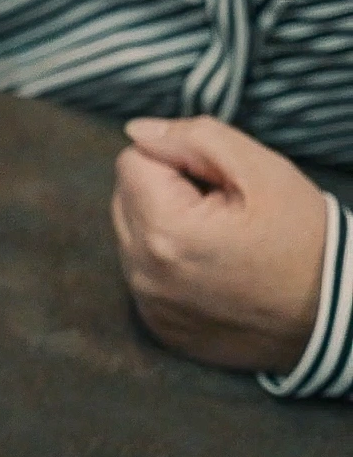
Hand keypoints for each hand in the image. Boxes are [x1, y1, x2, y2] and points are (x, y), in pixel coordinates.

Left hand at [111, 117, 326, 371]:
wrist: (336, 313)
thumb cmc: (305, 239)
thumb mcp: (261, 171)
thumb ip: (194, 138)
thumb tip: (138, 130)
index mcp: (165, 230)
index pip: (132, 162)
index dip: (177, 161)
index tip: (216, 183)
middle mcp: (144, 274)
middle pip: (124, 199)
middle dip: (165, 193)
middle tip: (222, 210)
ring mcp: (149, 305)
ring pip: (130, 237)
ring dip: (163, 227)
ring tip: (219, 240)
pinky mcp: (158, 326)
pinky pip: (143, 276)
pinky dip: (168, 264)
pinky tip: (211, 269)